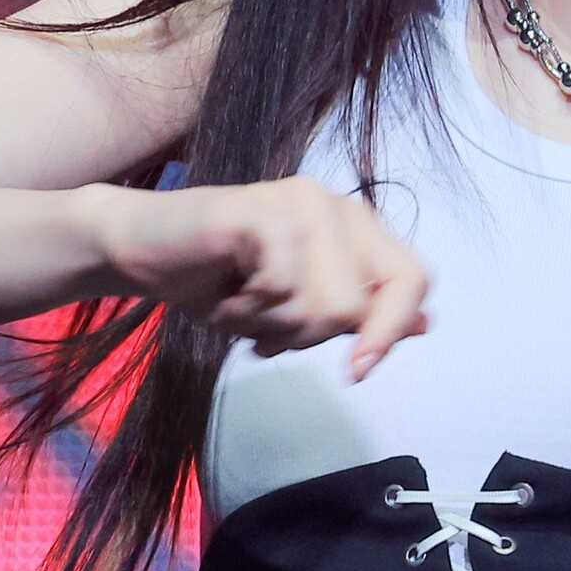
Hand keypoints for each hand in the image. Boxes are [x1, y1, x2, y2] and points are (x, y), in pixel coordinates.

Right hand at [85, 176, 429, 380]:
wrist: (144, 252)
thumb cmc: (223, 281)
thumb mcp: (300, 309)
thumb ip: (362, 312)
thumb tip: (426, 325)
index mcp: (357, 225)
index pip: (413, 279)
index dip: (391, 330)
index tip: (355, 369)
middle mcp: (338, 205)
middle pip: (362, 305)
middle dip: (308, 335)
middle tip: (266, 322)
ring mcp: (300, 201)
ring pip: (322, 304)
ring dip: (271, 326)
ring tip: (242, 303)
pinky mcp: (261, 211)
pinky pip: (281, 290)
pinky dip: (247, 311)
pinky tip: (224, 294)